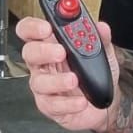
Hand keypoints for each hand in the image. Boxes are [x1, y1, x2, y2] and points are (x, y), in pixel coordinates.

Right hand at [16, 15, 120, 132]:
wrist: (103, 105)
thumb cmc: (94, 76)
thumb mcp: (102, 54)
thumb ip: (101, 39)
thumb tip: (102, 27)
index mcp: (50, 45)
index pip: (30, 31)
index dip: (33, 27)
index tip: (47, 27)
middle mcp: (43, 64)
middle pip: (29, 52)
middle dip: (43, 51)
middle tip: (61, 52)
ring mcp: (44, 85)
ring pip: (39, 81)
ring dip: (57, 80)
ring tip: (74, 80)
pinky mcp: (49, 105)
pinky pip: (52, 104)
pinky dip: (68, 103)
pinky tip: (80, 101)